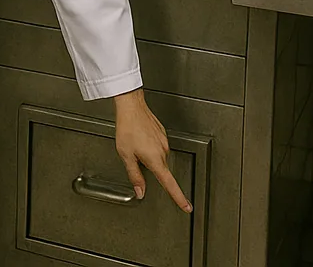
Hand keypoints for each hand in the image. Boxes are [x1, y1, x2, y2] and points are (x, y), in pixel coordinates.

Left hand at [113, 89, 191, 212]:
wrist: (132, 107)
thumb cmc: (128, 128)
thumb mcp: (126, 155)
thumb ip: (135, 176)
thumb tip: (140, 191)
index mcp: (155, 159)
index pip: (169, 184)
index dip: (178, 197)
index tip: (186, 207)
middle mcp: (163, 152)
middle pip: (160, 169)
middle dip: (149, 167)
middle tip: (134, 154)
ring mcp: (164, 142)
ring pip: (158, 158)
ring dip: (148, 156)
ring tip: (135, 143)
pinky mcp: (163, 135)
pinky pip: (158, 147)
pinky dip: (150, 147)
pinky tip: (140, 138)